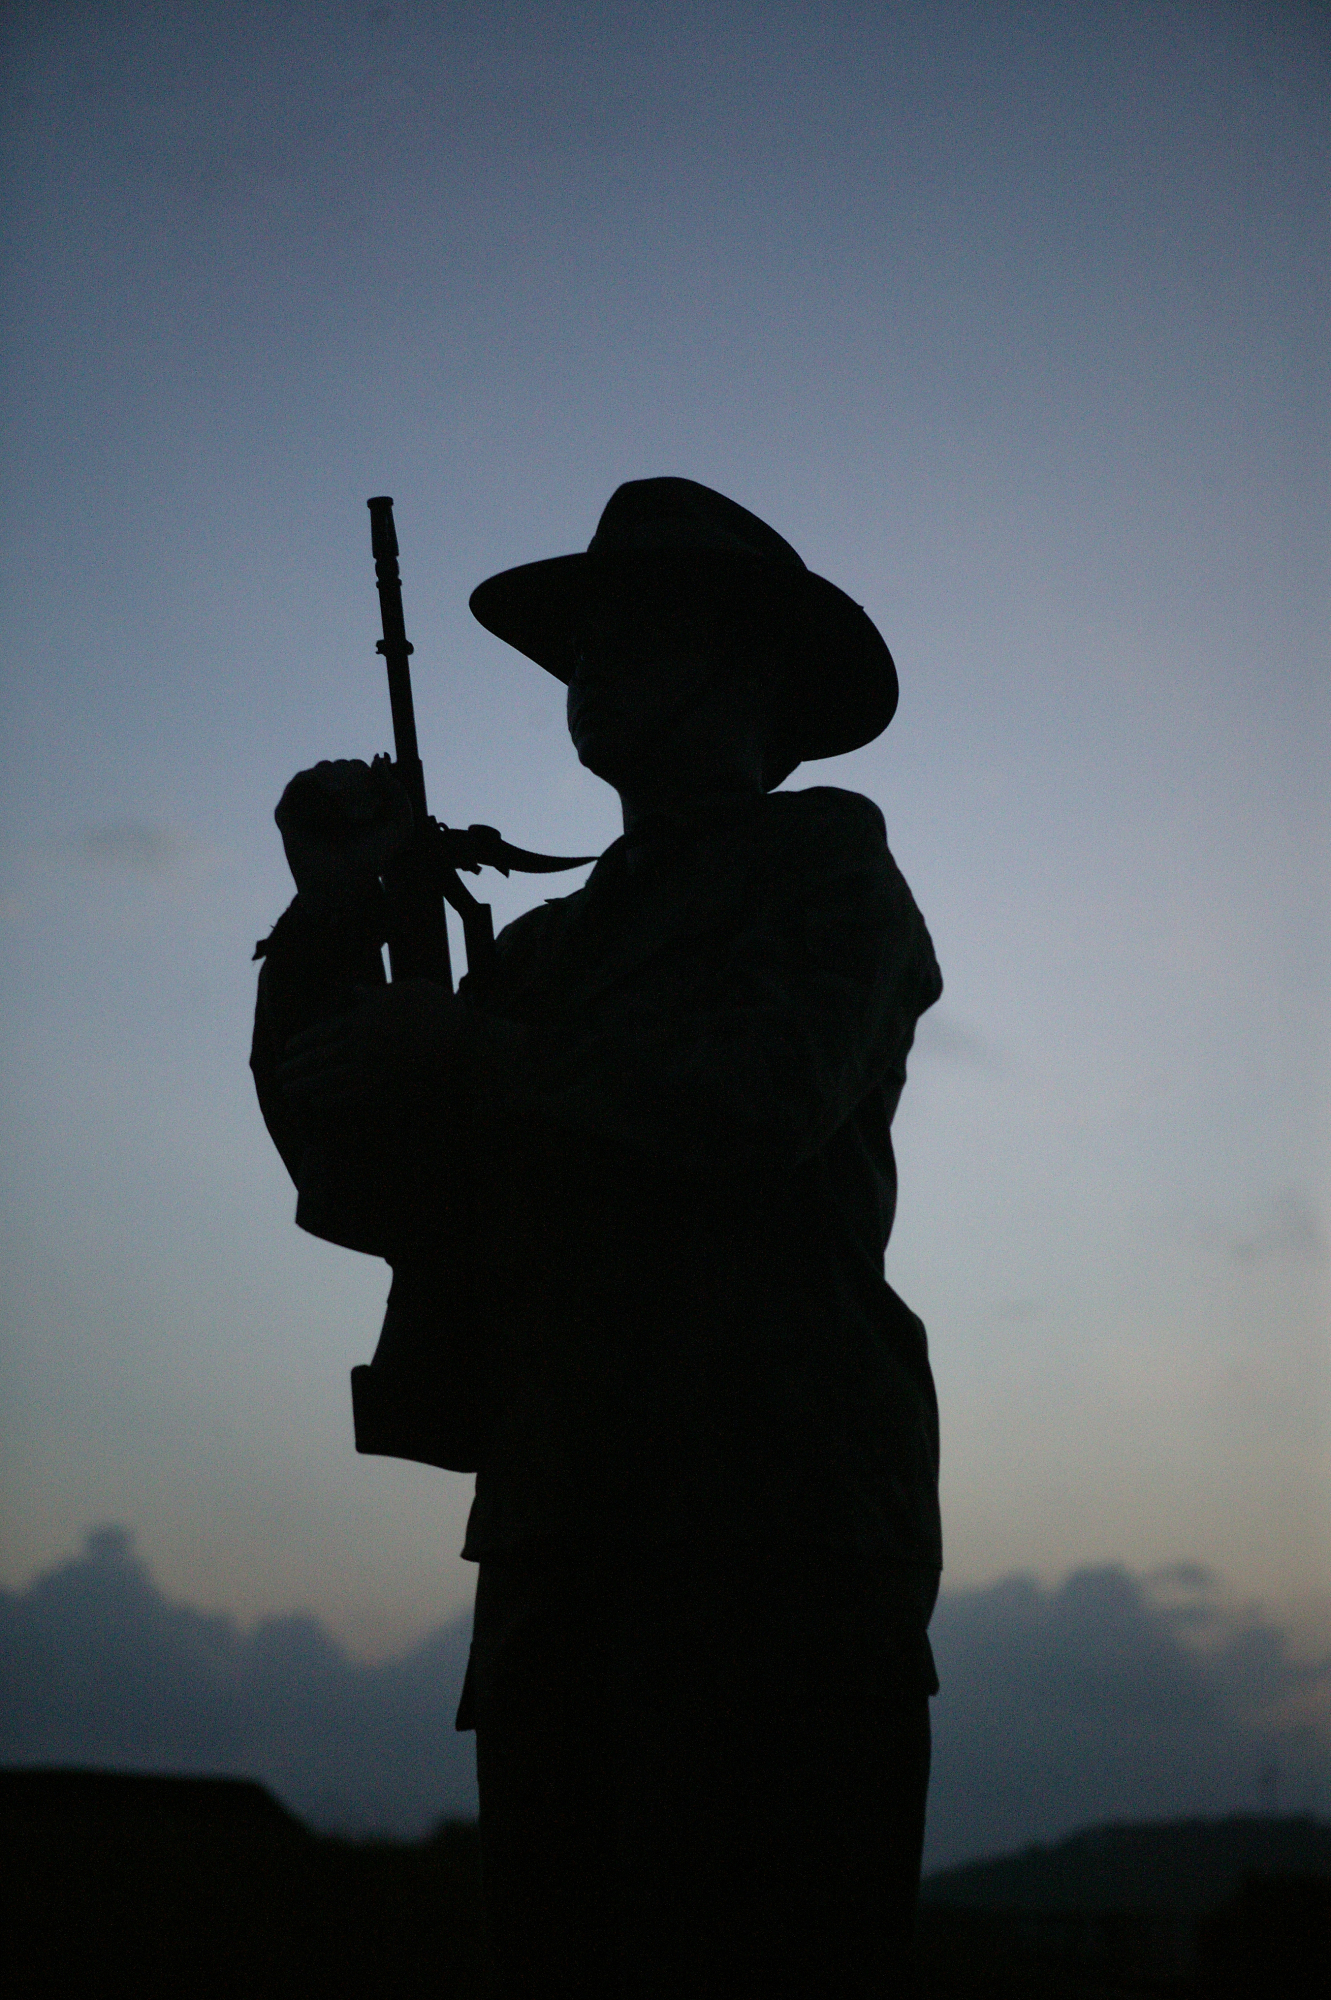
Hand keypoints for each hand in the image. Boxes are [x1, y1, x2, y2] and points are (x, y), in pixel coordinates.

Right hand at [275, 756, 411, 912]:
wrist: (341, 885)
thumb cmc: (369, 859)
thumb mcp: (399, 827)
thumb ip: (398, 793)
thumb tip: (376, 760)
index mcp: (355, 797)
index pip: (360, 768)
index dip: (369, 780)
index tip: (373, 808)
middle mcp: (330, 796)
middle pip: (342, 765)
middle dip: (355, 782)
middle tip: (358, 812)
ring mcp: (308, 800)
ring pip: (324, 769)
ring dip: (339, 784)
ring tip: (343, 809)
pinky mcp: (288, 810)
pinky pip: (300, 782)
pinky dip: (317, 790)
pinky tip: (327, 812)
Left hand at [275, 980, 459, 1124]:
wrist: (466, 1045)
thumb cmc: (439, 1011)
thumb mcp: (406, 989)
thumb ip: (375, 993)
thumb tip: (352, 990)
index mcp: (363, 1019)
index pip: (322, 1032)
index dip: (302, 1043)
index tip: (287, 1049)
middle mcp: (361, 1046)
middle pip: (319, 1059)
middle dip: (296, 1068)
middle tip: (279, 1076)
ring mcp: (371, 1071)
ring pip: (328, 1080)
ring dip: (306, 1086)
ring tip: (291, 1091)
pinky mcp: (385, 1090)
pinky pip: (349, 1096)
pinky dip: (330, 1099)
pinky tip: (319, 1101)